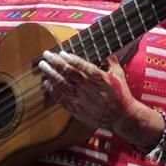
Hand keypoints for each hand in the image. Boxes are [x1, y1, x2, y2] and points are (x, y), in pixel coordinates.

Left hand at [37, 50, 154, 143]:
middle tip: (46, 55)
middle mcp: (88, 88)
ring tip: (43, 66)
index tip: (61, 52)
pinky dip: (53, 91)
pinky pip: (62, 99)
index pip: (81, 65)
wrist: (122, 117)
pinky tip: (46, 84)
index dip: (69, 58)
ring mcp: (81, 99)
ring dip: (51, 74)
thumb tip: (103, 48)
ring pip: (62, 85)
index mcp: (98, 77)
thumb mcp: (118, 74)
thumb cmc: (121, 94)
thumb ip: (110, 60)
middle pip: (68, 73)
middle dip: (55, 63)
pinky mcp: (77, 110)